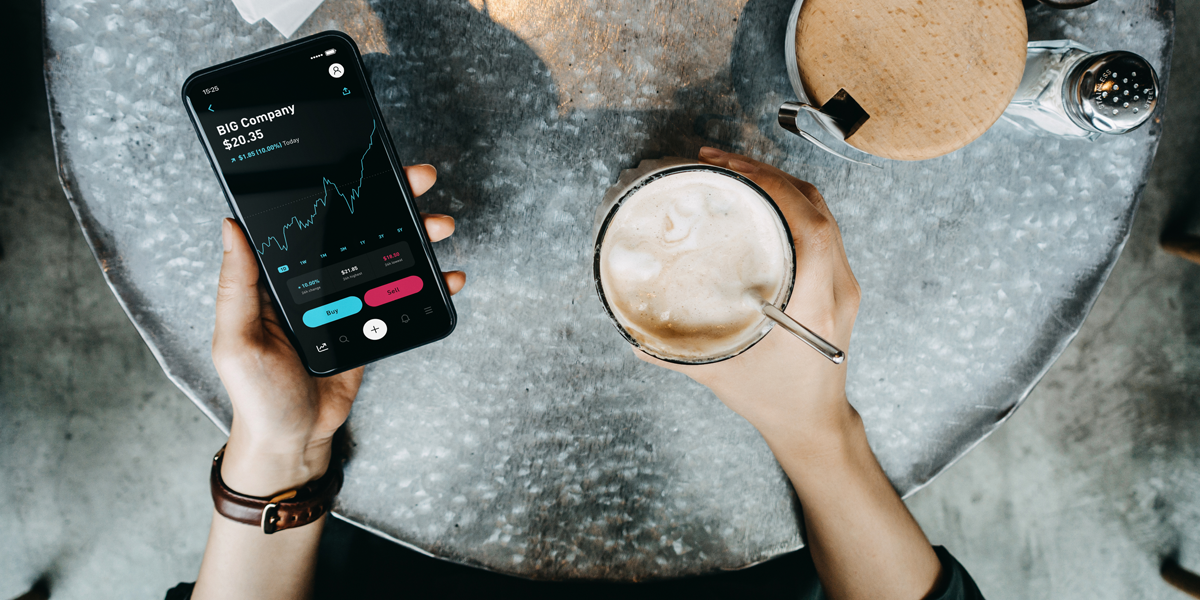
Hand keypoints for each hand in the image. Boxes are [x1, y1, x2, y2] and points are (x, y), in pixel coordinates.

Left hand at [212, 164, 465, 495]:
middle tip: (420, 181)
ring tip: (441, 226)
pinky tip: (448, 276)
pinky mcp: (369, 326)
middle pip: (357, 229)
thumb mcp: (236, 339)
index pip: (310, 220)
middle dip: (393, 201)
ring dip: (418, 237)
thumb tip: (230, 226)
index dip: (339, 189)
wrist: (294, 441)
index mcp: (277, 277)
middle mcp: (314, 281)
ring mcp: (346, 302)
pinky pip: (402, 297)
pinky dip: (429, 286)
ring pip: (386, 256)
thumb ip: (236, 285)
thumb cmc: (257, 396)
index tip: (367, 165)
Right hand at [637, 148, 860, 451]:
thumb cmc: (775, 402)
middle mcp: (838, 286)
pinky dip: (792, 206)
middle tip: (721, 162)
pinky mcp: (840, 285)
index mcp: (817, 303)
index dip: (774, 187)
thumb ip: (675, 353)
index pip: (810, 225)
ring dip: (782, 186)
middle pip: (816, 207)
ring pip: (823, 212)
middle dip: (769, 175)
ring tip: (736, 173)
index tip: (732, 170)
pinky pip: (822, 229)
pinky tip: (760, 204)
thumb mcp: (720, 373)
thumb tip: (631, 334)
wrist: (815, 424)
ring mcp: (844, 283)